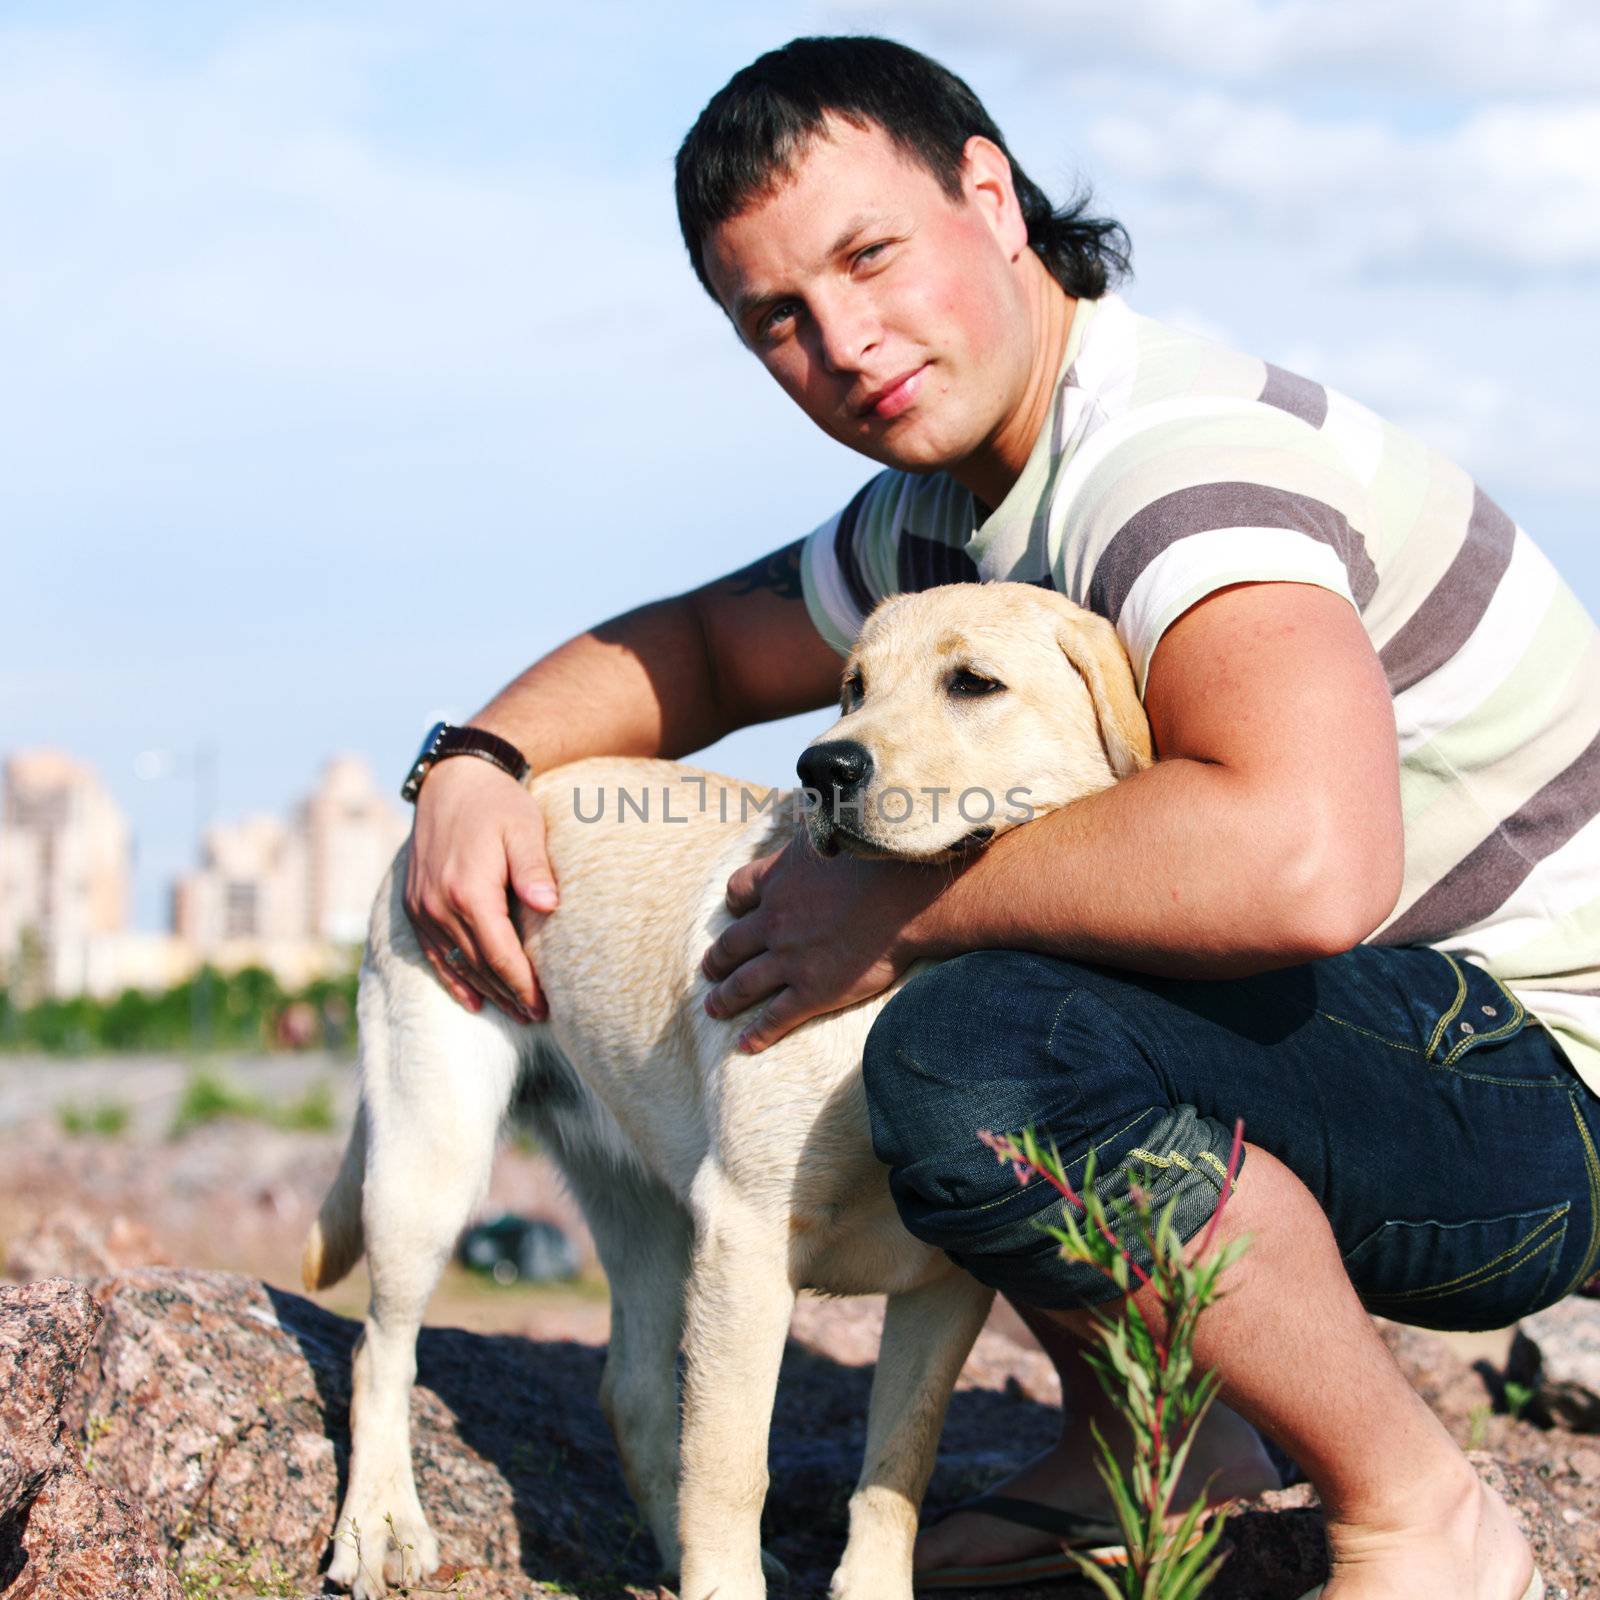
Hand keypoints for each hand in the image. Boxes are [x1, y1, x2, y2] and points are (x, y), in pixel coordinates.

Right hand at [405, 757, 557, 1020]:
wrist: (453, 779)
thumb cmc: (497, 804)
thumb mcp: (524, 829)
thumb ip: (533, 869)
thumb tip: (548, 905)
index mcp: (469, 890)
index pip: (500, 954)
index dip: (523, 985)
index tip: (545, 1006)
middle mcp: (438, 905)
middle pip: (478, 965)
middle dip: (509, 995)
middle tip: (537, 1017)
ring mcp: (421, 907)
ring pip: (455, 963)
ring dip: (485, 991)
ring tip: (514, 1013)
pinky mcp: (413, 905)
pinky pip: (432, 953)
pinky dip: (452, 978)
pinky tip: (471, 998)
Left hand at [700, 834, 944, 1052]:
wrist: (908, 896)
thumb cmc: (881, 858)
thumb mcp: (837, 826)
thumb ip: (820, 824)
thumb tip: (820, 803)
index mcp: (779, 880)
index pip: (740, 890)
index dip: (734, 904)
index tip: (733, 912)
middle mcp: (775, 920)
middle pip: (732, 943)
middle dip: (717, 958)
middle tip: (708, 970)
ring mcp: (789, 958)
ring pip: (743, 983)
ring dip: (725, 997)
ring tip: (713, 1007)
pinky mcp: (812, 990)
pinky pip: (775, 1017)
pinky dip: (757, 1033)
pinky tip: (744, 1045)